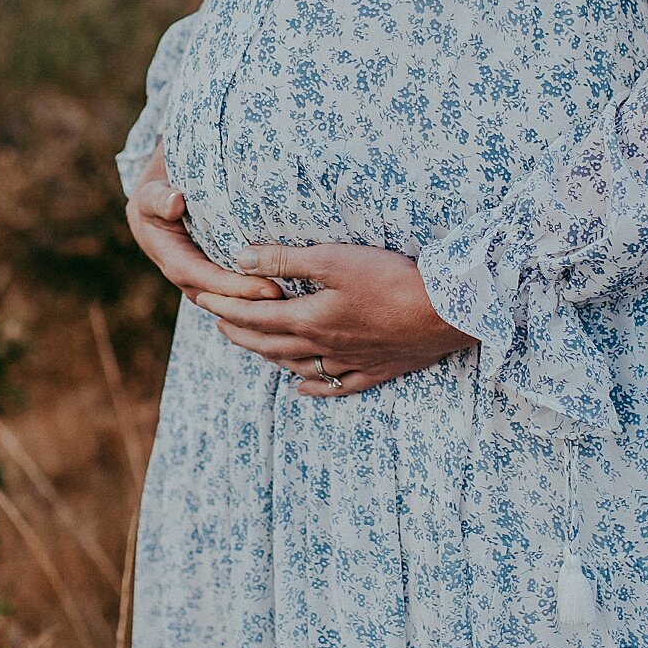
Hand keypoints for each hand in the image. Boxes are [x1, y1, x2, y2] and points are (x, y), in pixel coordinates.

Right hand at [125, 144, 285, 306]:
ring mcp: (204, 285)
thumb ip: (160, 200)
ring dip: (260, 304)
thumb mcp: (152, 197)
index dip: (236, 286)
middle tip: (290, 298)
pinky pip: (238, 295)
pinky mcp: (216, 282)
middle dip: (256, 301)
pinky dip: (259, 297)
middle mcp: (190, 281)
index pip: (208, 280)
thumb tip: (175, 202)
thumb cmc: (155, 202)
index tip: (267, 287)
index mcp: (175, 263)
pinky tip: (288, 294)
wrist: (156, 213)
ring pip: (233, 302)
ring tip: (294, 300)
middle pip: (226, 298)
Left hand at [193, 241, 476, 395]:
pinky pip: (335, 386)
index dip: (225, 307)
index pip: (254, 315)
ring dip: (268, 357)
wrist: (446, 310)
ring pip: (297, 366)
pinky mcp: (376, 370)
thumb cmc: (391, 278)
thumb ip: (285, 260)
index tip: (201, 299)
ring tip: (253, 347)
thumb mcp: (334, 258)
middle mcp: (323, 347)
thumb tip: (240, 259)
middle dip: (239, 332)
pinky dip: (313, 387)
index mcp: (309, 319)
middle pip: (269, 344)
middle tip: (218, 322)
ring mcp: (349, 363)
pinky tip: (301, 388)